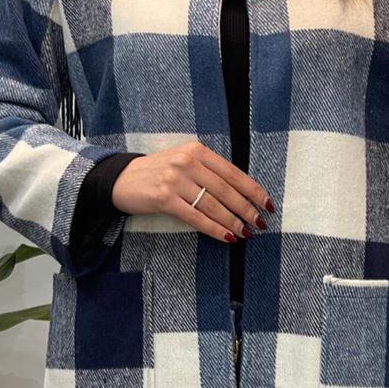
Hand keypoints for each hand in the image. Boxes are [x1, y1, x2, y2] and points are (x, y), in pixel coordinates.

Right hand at [111, 141, 273, 243]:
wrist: (121, 178)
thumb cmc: (158, 172)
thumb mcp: (184, 161)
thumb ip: (209, 171)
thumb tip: (242, 194)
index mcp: (196, 151)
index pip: (233, 172)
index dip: (253, 190)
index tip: (268, 204)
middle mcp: (187, 162)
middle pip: (226, 190)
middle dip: (247, 209)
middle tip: (260, 224)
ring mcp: (174, 179)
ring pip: (213, 205)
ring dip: (233, 221)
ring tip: (246, 233)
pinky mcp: (163, 198)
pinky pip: (196, 217)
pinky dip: (214, 229)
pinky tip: (226, 237)